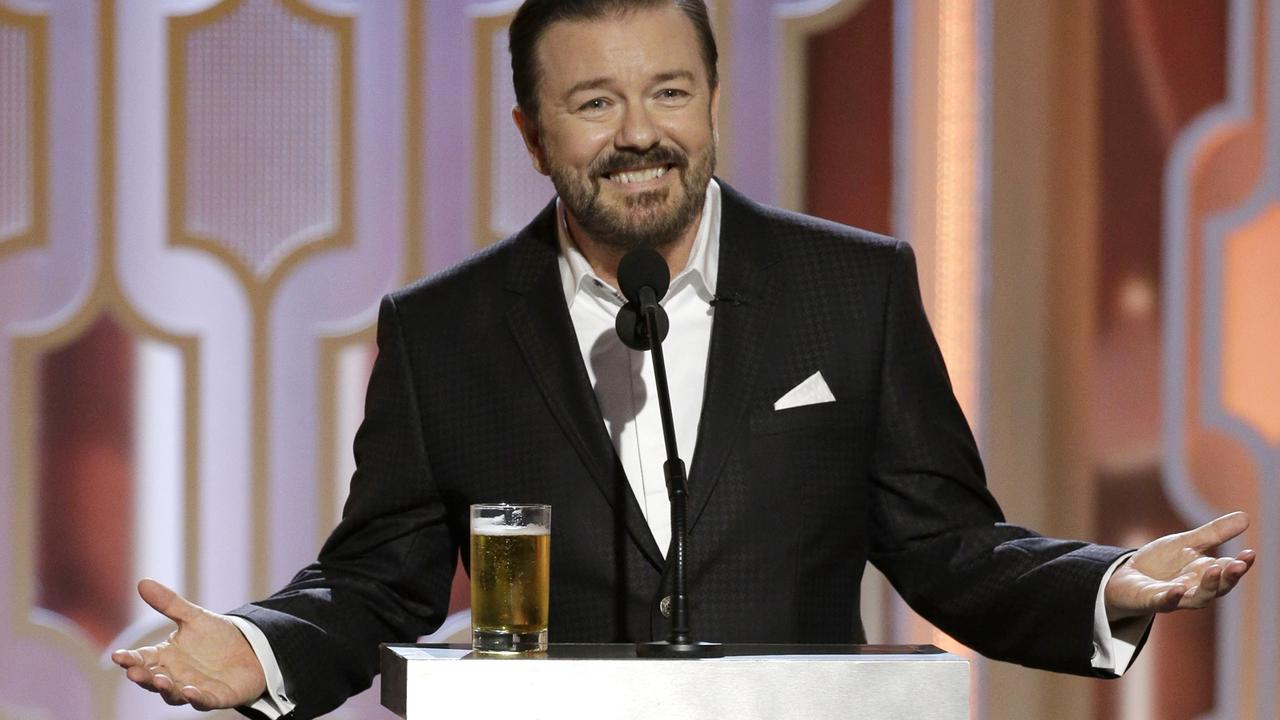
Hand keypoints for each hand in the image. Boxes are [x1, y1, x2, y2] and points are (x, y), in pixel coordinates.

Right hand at [111, 579, 266, 709]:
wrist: (250, 650)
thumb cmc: (216, 637)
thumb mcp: (194, 617)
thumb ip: (169, 603)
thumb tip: (142, 581)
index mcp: (166, 657)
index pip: (143, 659)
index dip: (130, 659)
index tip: (118, 655)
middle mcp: (176, 676)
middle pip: (153, 680)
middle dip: (143, 677)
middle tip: (133, 672)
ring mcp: (195, 689)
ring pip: (174, 694)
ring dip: (166, 689)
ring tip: (160, 680)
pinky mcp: (217, 697)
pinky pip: (205, 701)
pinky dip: (197, 698)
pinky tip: (190, 691)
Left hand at [1105, 511, 1255, 621]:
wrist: (1127, 578)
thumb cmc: (1161, 563)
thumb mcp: (1186, 543)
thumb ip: (1214, 534)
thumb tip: (1246, 516)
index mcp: (1204, 574)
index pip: (1228, 571)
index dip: (1240, 564)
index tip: (1250, 554)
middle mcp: (1194, 588)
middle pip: (1217, 588)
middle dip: (1229, 577)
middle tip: (1239, 565)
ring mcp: (1174, 597)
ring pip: (1196, 598)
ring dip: (1207, 587)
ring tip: (1215, 570)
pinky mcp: (1151, 600)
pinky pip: (1163, 602)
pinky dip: (1170, 598)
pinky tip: (1177, 590)